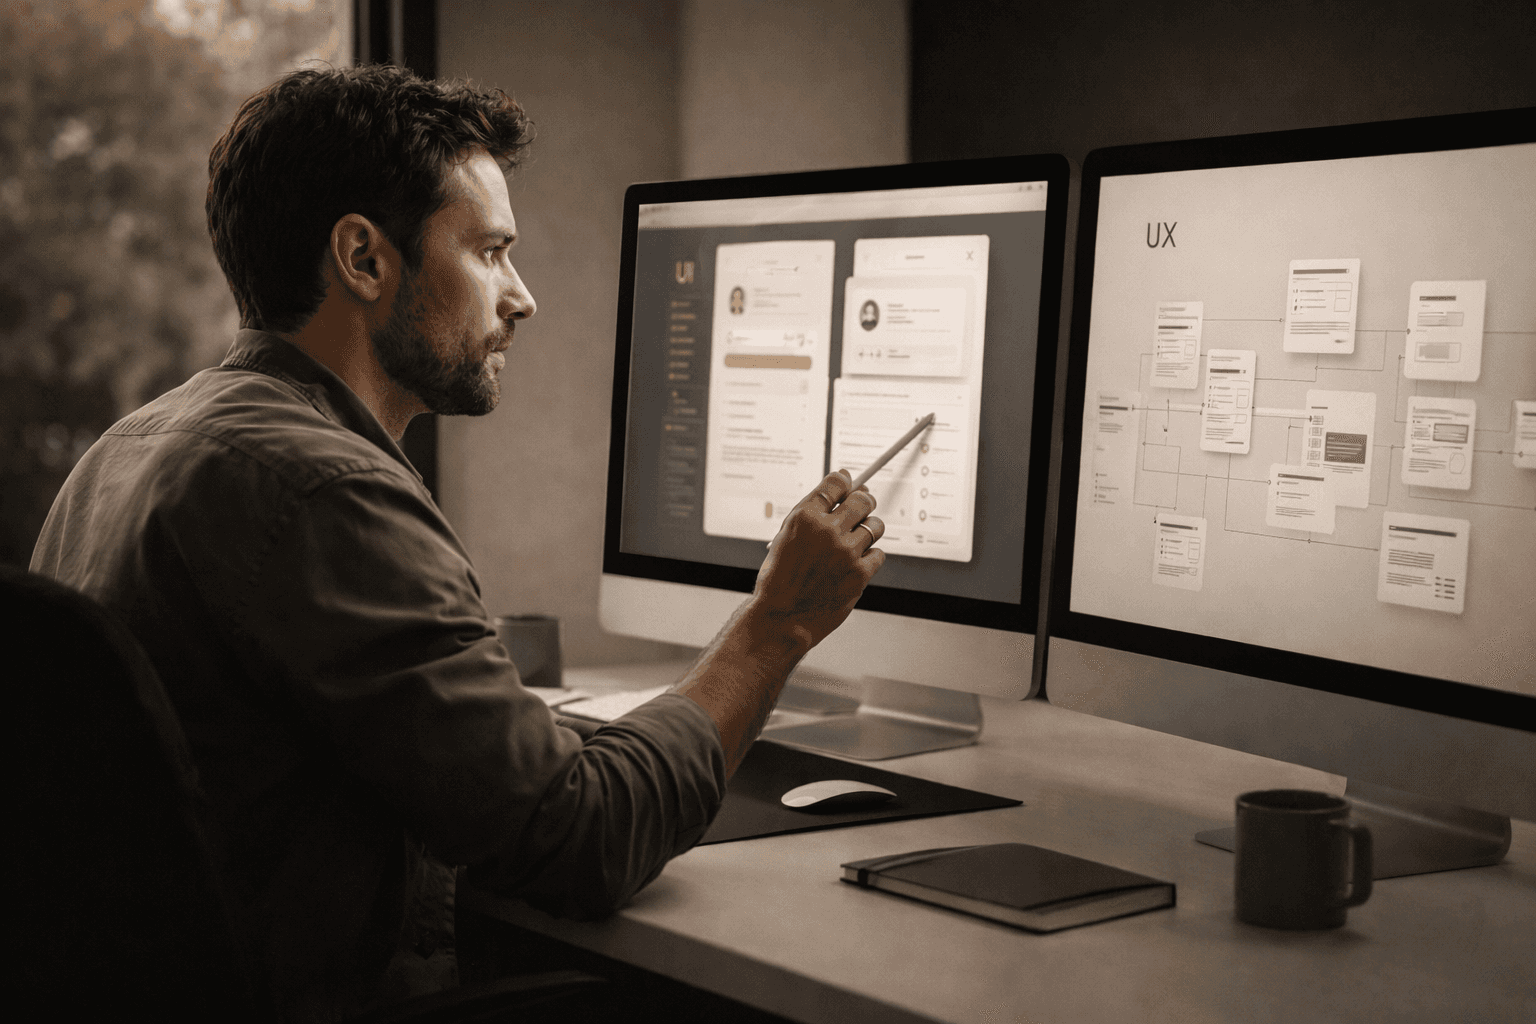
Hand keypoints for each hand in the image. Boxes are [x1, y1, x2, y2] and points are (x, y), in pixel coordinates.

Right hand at [752, 470, 885, 649]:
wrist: (782, 617)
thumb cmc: (780, 581)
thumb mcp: (785, 538)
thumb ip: (811, 515)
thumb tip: (838, 494)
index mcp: (804, 517)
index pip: (836, 483)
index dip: (846, 481)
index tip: (849, 483)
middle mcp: (827, 530)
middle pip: (862, 499)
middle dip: (864, 501)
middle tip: (862, 507)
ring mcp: (846, 552)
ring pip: (876, 525)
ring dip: (870, 529)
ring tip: (858, 540)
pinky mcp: (860, 573)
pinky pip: (878, 554)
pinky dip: (870, 557)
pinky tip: (856, 563)